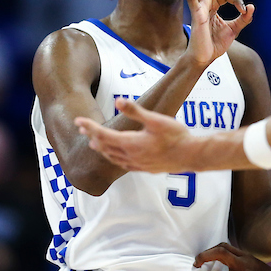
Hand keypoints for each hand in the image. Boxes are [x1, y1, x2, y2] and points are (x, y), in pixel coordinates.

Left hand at [77, 97, 199, 173]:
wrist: (191, 155)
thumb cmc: (175, 136)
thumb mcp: (155, 120)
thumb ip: (135, 111)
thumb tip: (118, 101)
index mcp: (130, 143)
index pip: (103, 134)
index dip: (89, 127)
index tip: (78, 121)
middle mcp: (130, 156)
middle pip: (104, 146)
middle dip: (92, 136)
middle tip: (82, 129)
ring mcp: (137, 164)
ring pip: (112, 157)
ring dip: (101, 149)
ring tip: (93, 143)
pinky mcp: (144, 168)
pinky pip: (123, 164)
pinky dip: (114, 157)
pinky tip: (116, 156)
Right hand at [184, 0, 254, 68]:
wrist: (204, 58)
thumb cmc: (215, 45)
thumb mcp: (234, 30)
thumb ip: (243, 18)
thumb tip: (252, 7)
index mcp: (214, 6)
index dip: (238, 1)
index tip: (244, 11)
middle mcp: (206, 3)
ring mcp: (200, 7)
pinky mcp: (196, 14)